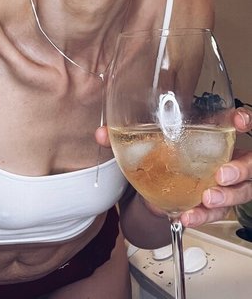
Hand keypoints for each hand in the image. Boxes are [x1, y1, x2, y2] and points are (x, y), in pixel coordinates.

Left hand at [95, 108, 251, 226]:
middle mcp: (224, 157)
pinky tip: (188, 216)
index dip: (242, 121)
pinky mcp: (214, 204)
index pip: (237, 123)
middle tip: (220, 175)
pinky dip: (202, 216)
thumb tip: (101, 134)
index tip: (238, 121)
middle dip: (240, 169)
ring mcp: (223, 182)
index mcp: (212, 134)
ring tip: (207, 198)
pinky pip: (216, 213)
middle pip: (248, 163)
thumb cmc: (161, 155)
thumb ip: (126, 136)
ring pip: (240, 191)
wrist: (156, 183)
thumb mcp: (147, 142)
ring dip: (225, 197)